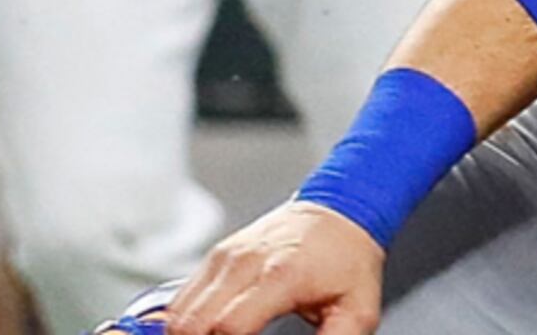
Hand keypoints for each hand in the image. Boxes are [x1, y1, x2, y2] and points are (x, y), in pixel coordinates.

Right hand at [161, 200, 384, 334]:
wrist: (339, 213)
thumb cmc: (348, 260)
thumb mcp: (357, 311)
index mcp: (280, 275)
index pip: (229, 327)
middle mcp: (245, 262)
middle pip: (193, 323)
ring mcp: (226, 257)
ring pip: (179, 313)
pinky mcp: (216, 257)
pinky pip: (182, 298)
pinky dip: (185, 322)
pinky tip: (207, 333)